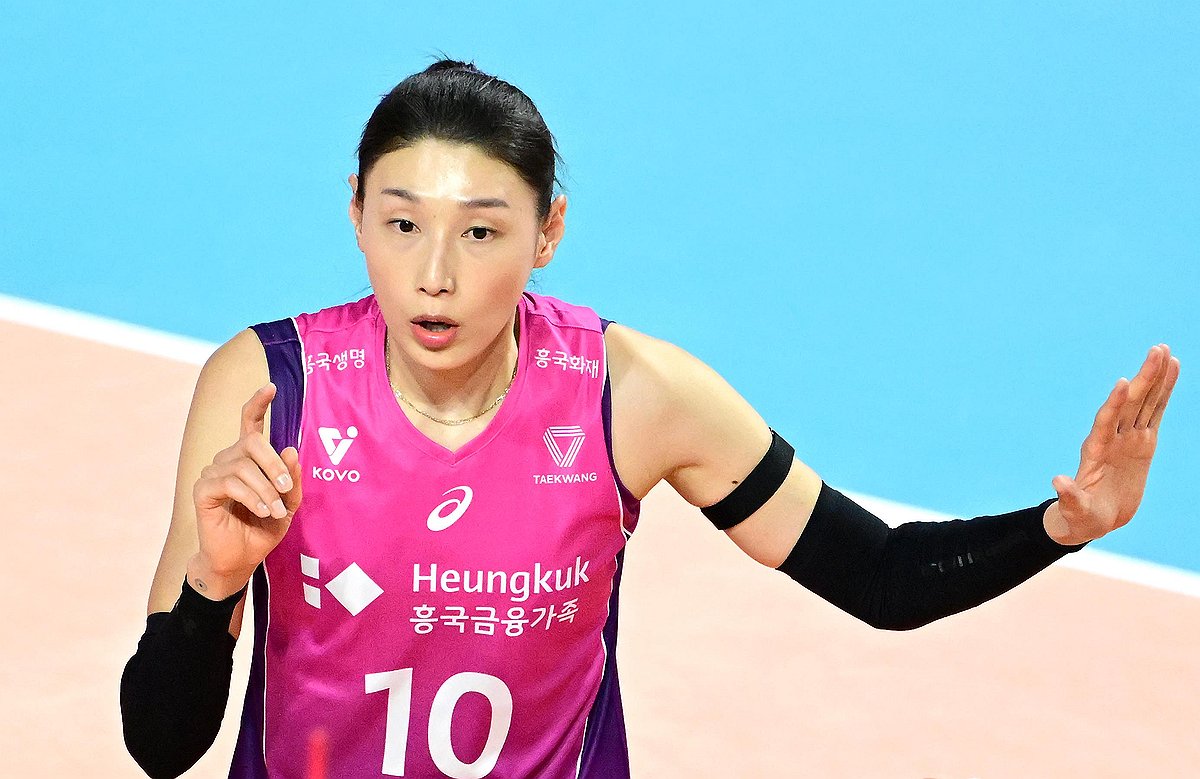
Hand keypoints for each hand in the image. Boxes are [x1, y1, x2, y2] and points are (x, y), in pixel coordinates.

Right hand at [189, 382, 302, 597]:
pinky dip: (250, 496)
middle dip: (275, 464)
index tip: (270, 386)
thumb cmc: (263, 528)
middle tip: (287, 488)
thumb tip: (291, 449)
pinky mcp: (203, 490)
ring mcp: (213, 472)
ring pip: (244, 465)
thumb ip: (292, 478)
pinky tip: (261, 511)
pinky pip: (229, 482)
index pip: (250, 422)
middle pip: (253, 442)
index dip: (258, 403)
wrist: (241, 558)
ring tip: (274, 511)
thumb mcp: (289, 504)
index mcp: (250, 458)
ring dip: (266, 489)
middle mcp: (229, 459)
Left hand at [1043, 344, 1179, 545]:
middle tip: (1157, 351)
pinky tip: (1173, 371)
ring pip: (1144, 402)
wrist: (1093, 517)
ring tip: (1165, 352)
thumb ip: (1068, 495)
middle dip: (1143, 378)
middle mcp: (1111, 437)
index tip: (1124, 382)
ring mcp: (1127, 437)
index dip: (1115, 403)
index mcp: (1095, 450)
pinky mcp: (1143, 442)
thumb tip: (1057, 481)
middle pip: (1129, 403)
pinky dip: (1164, 393)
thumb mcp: (1075, 509)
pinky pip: (1155, 412)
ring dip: (1155, 378)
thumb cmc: (1081, 515)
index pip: (1106, 421)